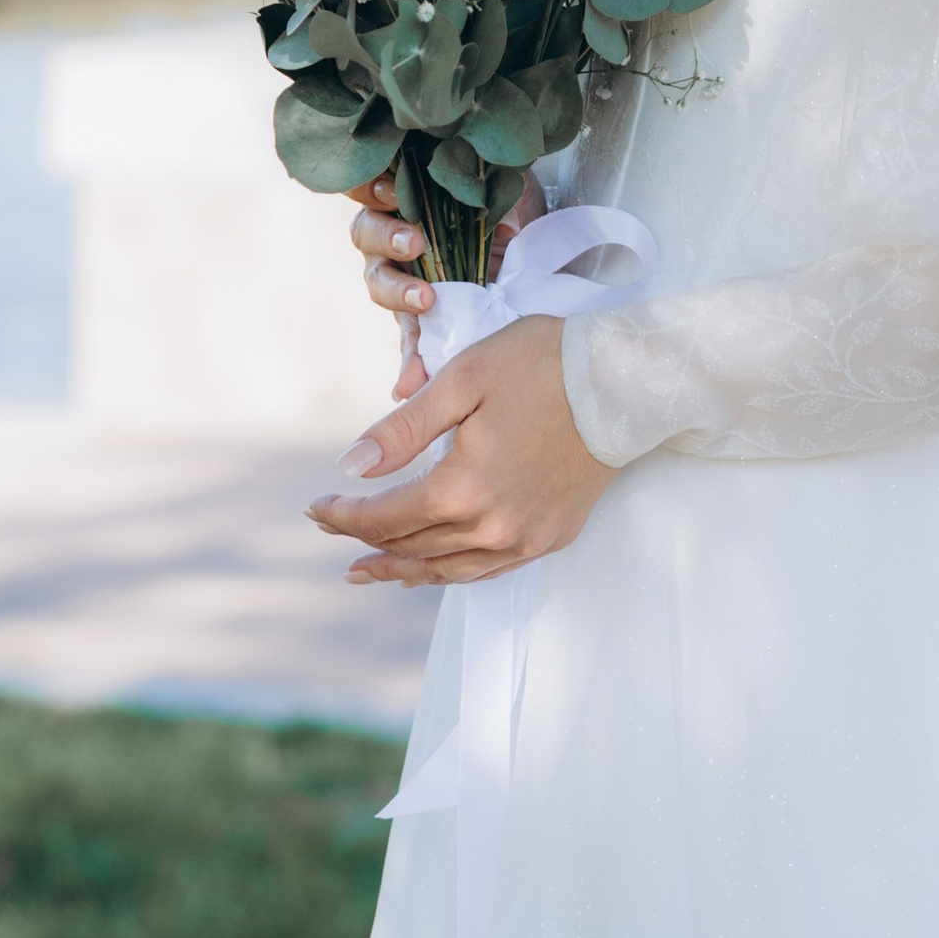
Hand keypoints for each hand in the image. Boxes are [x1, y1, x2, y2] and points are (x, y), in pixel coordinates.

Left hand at [308, 314, 609, 585]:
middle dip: (364, 540)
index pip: (384, 517)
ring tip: (367, 571)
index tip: (314, 508)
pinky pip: (488, 571)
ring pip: (446, 569)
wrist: (624, 381)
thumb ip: (404, 429)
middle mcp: (492, 527)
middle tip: (331, 531)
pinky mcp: (550, 537)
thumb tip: (351, 467)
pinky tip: (435, 568)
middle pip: (410, 546)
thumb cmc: (542, 365)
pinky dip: (450, 572)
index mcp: (462, 488)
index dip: (343, 517)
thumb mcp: (463, 380)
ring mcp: (524, 539)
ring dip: (401, 569)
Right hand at [346, 171, 546, 398]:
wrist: (531, 248)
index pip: (368, 186)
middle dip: (387, 238)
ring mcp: (401, 278)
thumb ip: (502, 197)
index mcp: (404, 197)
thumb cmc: (508, 206)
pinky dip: (409, 362)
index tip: (393, 191)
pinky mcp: (419, 321)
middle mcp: (392, 237)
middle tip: (414, 244)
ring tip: (425, 300)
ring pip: (380, 282)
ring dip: (399, 291)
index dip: (370, 188)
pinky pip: (408, 342)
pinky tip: (407, 384)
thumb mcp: (509, 192)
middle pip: (367, 234)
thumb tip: (507, 227)